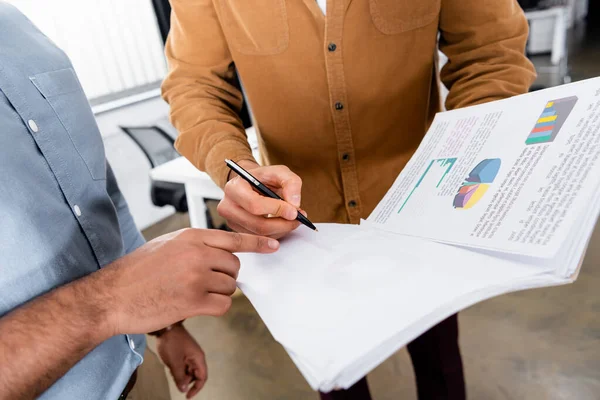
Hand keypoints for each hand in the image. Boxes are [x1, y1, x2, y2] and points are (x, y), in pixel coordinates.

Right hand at [90, 229, 278, 335]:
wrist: (111, 296)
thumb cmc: (136, 271)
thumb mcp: (166, 244)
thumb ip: (195, 244)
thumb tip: (221, 251)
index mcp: (191, 236)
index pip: (233, 238)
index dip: (256, 244)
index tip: (274, 246)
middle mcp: (197, 253)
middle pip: (235, 266)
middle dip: (225, 276)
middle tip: (204, 283)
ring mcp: (196, 277)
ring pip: (230, 286)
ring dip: (217, 293)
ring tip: (192, 294)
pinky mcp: (194, 301)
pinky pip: (223, 305)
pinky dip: (215, 307)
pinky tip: (195, 305)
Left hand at [157, 324, 206, 398]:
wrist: (166, 327)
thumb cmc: (172, 343)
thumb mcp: (175, 362)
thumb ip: (179, 377)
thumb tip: (183, 389)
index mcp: (198, 358)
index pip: (202, 377)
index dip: (197, 388)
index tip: (188, 396)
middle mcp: (196, 357)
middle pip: (195, 375)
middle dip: (186, 381)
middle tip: (176, 380)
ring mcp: (190, 355)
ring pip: (188, 370)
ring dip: (181, 375)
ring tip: (172, 371)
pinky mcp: (184, 353)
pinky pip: (183, 365)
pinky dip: (178, 369)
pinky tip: (171, 366)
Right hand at [218, 160, 303, 238]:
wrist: (251, 184)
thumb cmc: (264, 178)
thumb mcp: (280, 172)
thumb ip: (291, 182)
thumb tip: (294, 203)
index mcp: (234, 188)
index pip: (255, 205)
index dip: (277, 210)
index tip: (294, 211)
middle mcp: (228, 206)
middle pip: (258, 225)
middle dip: (283, 224)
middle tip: (298, 219)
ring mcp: (231, 221)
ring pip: (261, 235)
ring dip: (282, 230)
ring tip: (293, 220)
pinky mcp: (238, 231)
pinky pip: (260, 239)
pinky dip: (276, 234)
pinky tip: (282, 223)